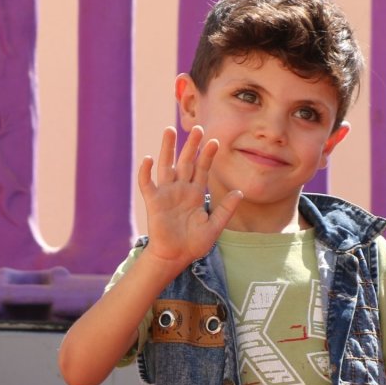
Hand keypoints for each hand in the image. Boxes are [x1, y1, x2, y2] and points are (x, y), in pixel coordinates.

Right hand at [136, 126, 242, 267]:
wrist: (175, 257)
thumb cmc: (194, 244)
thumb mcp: (214, 227)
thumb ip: (225, 210)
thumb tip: (240, 192)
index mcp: (196, 194)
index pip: (202, 169)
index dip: (207, 155)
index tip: (214, 141)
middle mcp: (181, 189)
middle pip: (186, 162)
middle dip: (191, 145)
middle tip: (197, 127)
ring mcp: (166, 194)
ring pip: (166, 166)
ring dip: (167, 148)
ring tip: (169, 130)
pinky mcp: (153, 202)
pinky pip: (147, 184)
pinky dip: (146, 172)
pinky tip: (149, 159)